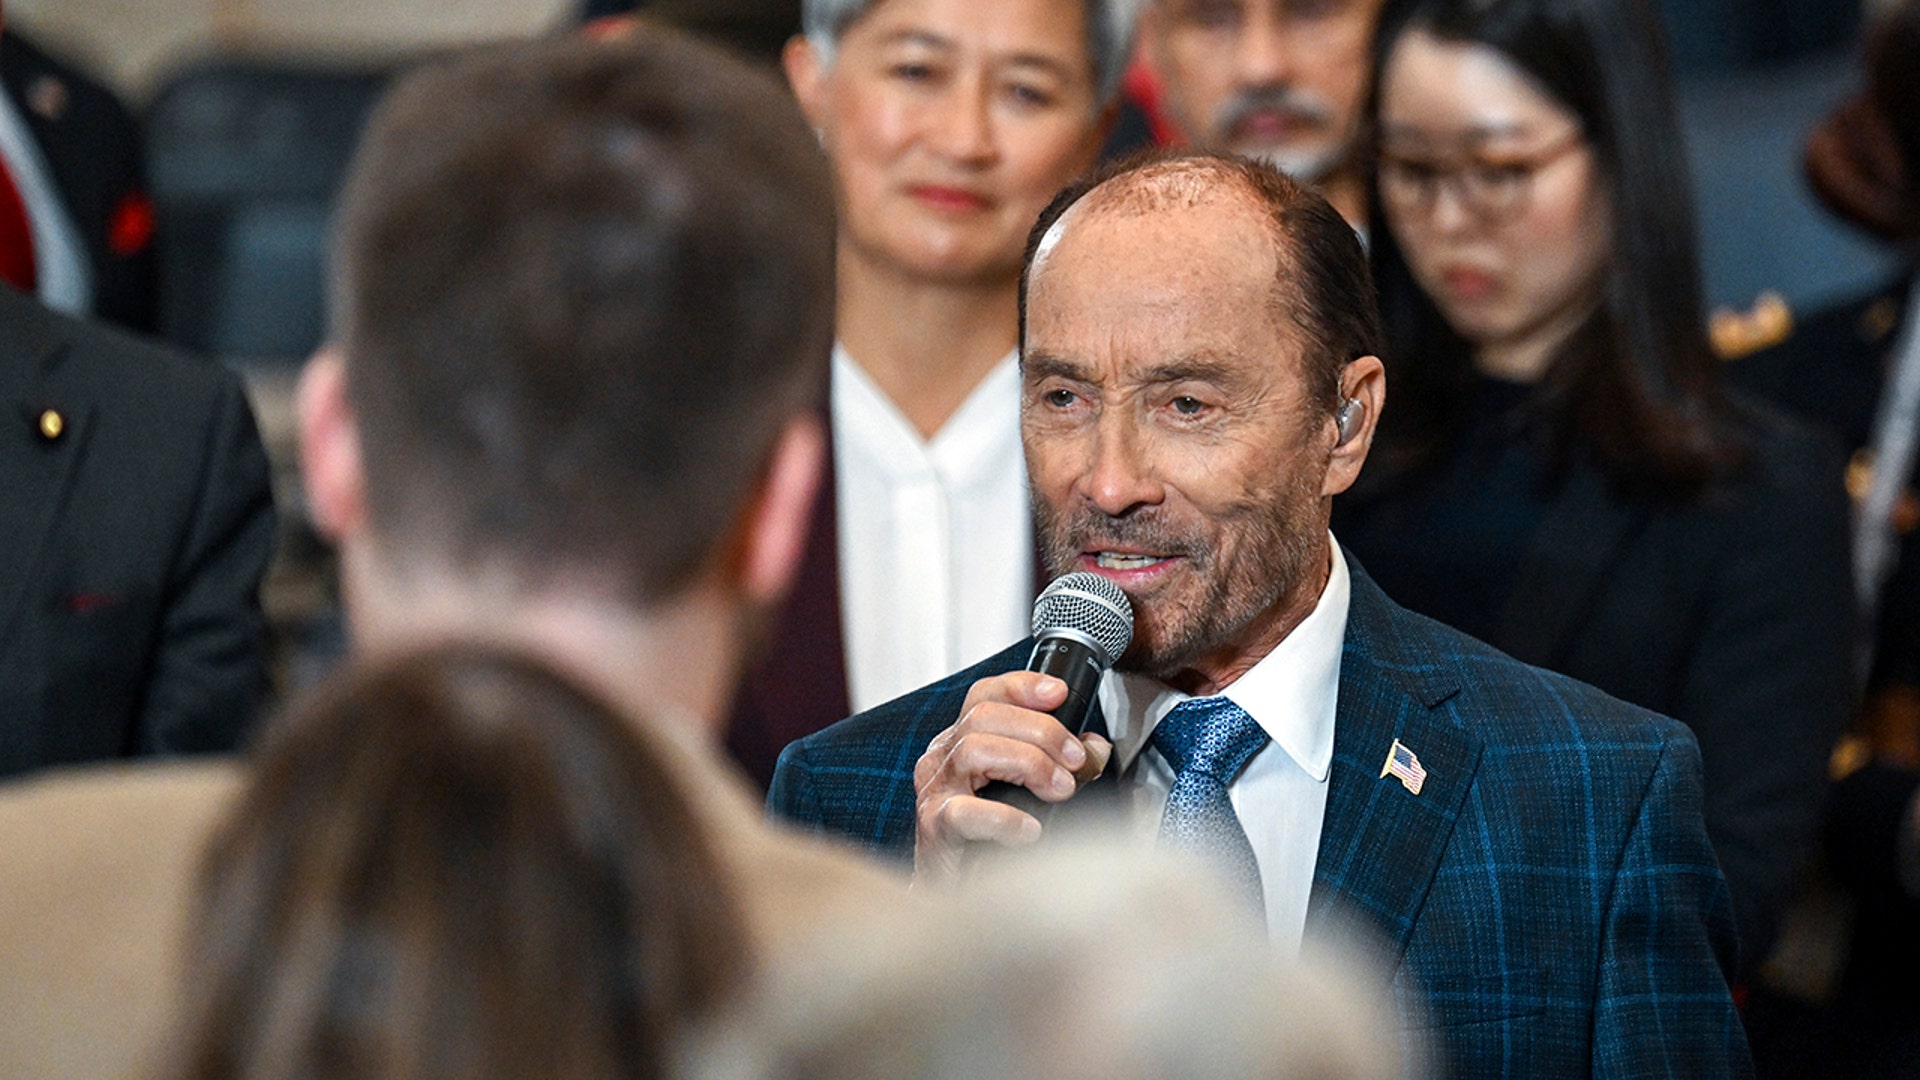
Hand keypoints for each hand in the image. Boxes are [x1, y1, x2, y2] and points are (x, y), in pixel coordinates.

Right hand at [911, 671, 1111, 883]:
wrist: (956, 893)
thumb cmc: (988, 837)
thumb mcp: (1026, 790)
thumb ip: (1059, 763)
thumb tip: (1094, 749)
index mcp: (961, 740)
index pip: (985, 694)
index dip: (1021, 686)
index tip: (1059, 694)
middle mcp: (943, 758)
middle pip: (985, 716)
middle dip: (1041, 731)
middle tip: (1076, 761)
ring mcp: (935, 791)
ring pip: (974, 750)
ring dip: (1028, 764)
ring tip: (1060, 789)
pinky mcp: (934, 828)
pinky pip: (965, 812)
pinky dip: (1005, 818)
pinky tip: (1031, 830)